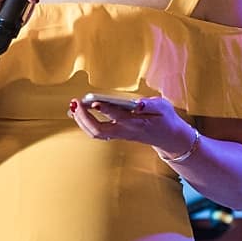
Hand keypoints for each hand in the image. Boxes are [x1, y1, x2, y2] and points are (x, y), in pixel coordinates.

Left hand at [66, 93, 198, 155]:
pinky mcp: (115, 134)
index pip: (118, 116)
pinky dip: (85, 122)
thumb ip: (151, 104)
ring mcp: (118, 134)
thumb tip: (138, 103)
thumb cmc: (164, 119)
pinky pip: (96, 132)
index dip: (106, 109)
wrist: (168, 137)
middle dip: (84, 117)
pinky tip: (78, 112)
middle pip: (99, 130)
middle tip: (75, 103)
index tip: (95, 102)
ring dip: (81, 120)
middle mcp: (124, 131)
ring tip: (73, 106)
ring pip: (95, 133)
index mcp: (136, 122)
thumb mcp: (163, 108)